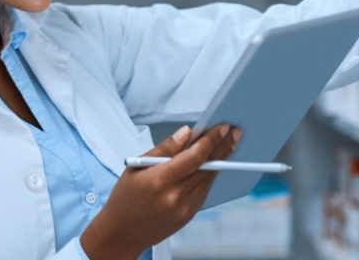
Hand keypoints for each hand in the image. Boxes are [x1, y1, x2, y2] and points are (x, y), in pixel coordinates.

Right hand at [79, 123, 241, 259]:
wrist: (122, 231)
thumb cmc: (125, 197)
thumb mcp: (136, 166)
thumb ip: (164, 149)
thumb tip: (186, 132)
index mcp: (159, 180)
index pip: (194, 157)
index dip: (211, 140)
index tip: (223, 127)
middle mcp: (175, 196)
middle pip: (206, 166)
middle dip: (222, 146)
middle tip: (235, 132)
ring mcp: (185, 207)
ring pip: (209, 178)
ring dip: (221, 159)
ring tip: (230, 143)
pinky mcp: (190, 214)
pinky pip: (205, 189)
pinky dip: (211, 173)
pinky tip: (217, 162)